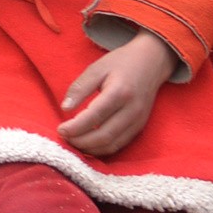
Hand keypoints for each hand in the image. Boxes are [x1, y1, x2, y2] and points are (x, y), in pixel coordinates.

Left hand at [58, 30, 178, 157]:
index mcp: (120, 92)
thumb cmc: (121, 63)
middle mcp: (132, 109)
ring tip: (73, 142)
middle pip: (104, 135)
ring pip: (113, 144)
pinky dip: (103, 149)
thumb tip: (65, 108)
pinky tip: (88, 145)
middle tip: (64, 138)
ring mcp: (138, 120)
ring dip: (91, 148)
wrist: (151, 63)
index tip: (60, 129)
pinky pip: (120, 144)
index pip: (95, 116)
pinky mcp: (140, 126)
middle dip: (81, 141)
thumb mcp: (96, 69)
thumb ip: (80, 88)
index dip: (76, 127)